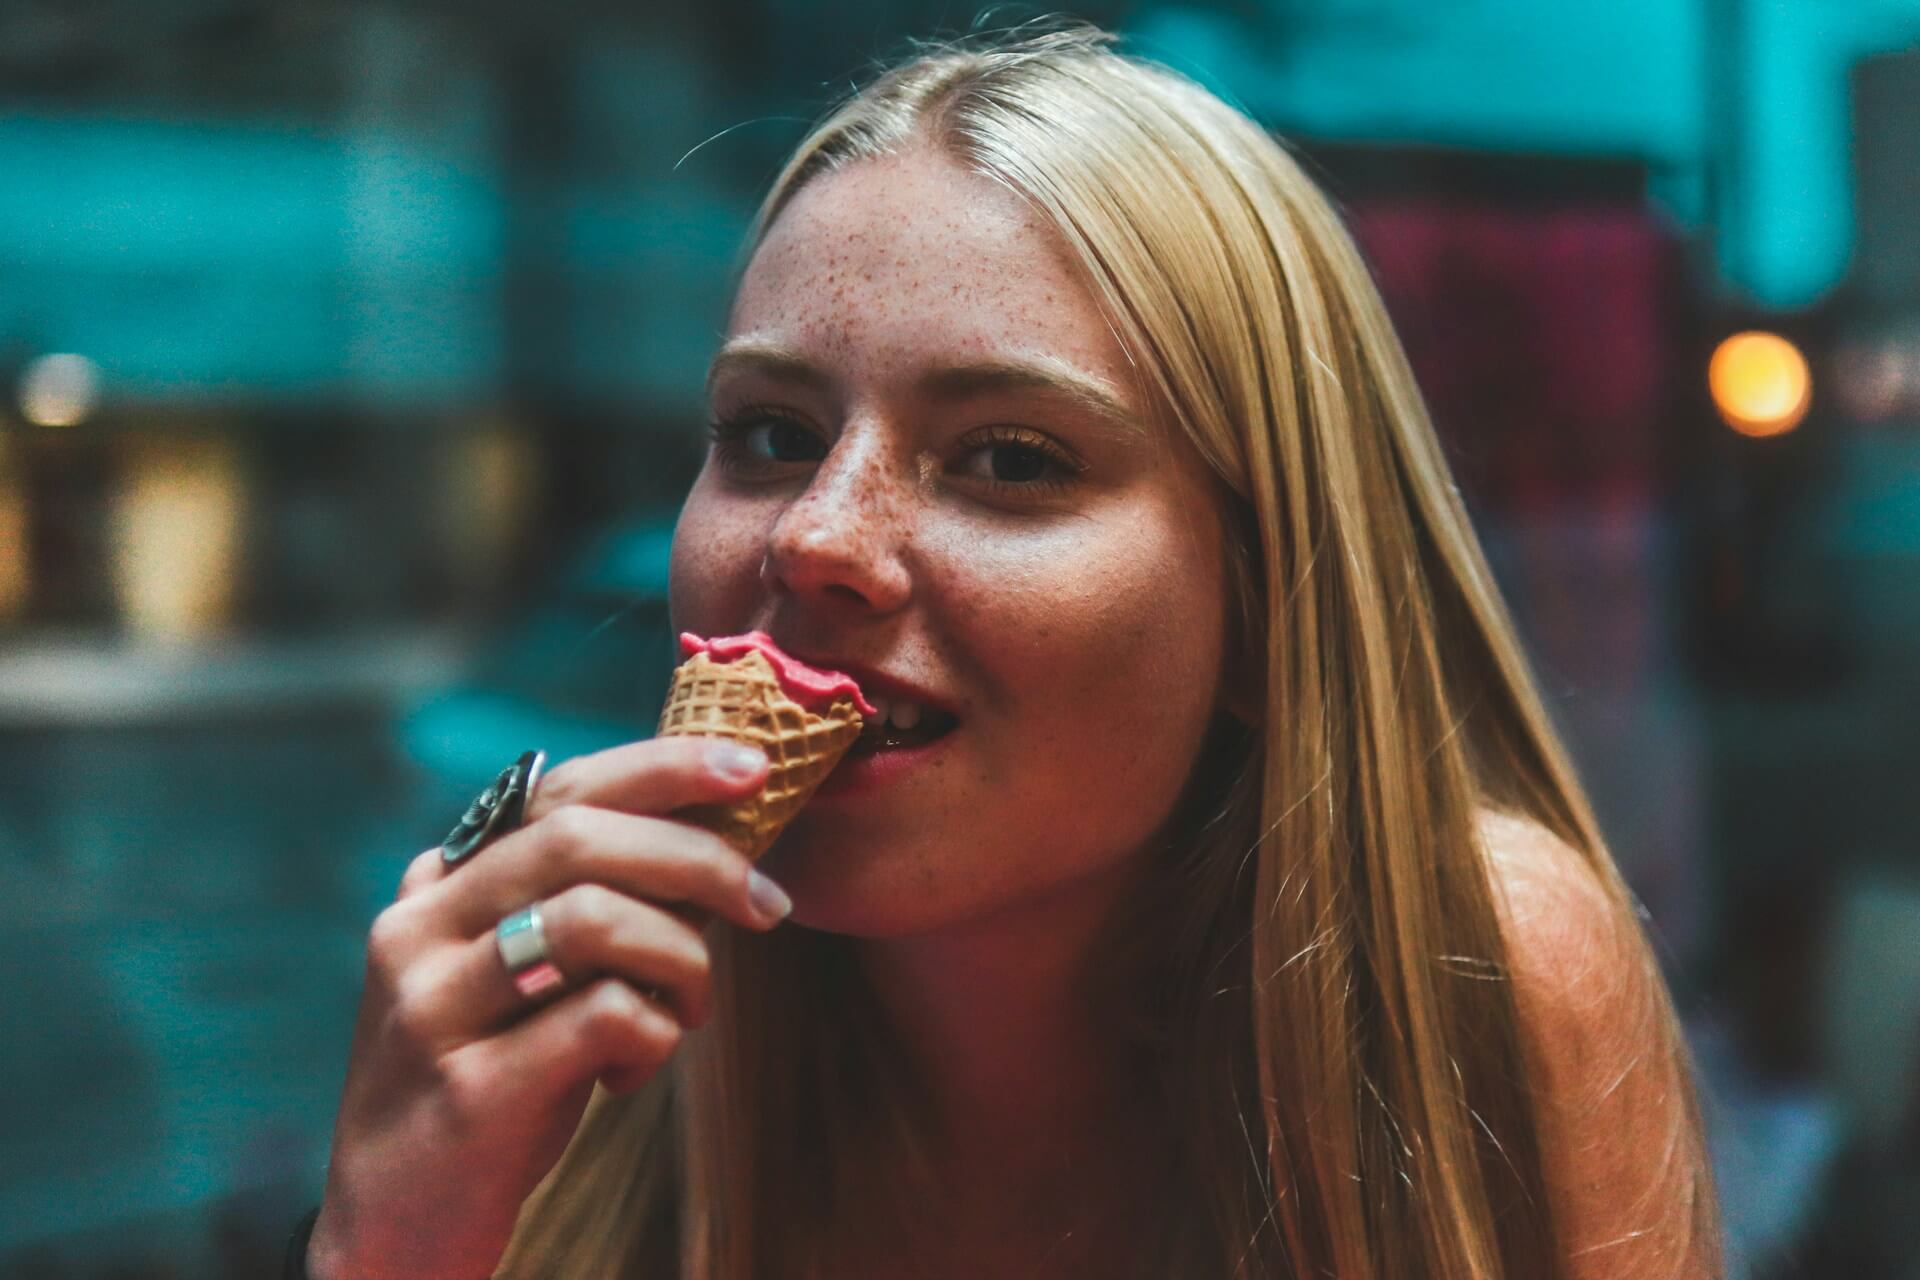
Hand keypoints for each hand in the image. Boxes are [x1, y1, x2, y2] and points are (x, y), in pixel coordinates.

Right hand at [305, 737, 785, 1279]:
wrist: (392, 1230)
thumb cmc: (487, 1087)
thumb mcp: (511, 982)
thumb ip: (571, 905)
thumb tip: (707, 838)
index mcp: (437, 890)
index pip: (558, 791)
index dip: (661, 768)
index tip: (749, 769)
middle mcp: (420, 932)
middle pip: (581, 840)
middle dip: (699, 859)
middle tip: (767, 902)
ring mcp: (435, 1008)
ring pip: (596, 919)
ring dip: (683, 958)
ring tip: (690, 1010)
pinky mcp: (472, 1089)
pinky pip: (605, 1017)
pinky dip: (653, 1035)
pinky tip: (631, 1073)